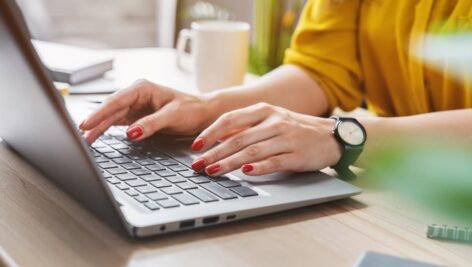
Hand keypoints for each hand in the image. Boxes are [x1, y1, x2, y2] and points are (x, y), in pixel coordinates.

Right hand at [79, 80, 212, 143]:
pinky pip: (117, 123)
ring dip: (98, 127)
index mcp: (142, 89)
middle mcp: (136, 96)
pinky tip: (96, 136)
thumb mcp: (172, 116)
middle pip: (109, 109)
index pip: (116, 101)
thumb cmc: (191, 110)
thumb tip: (131, 133)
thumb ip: (151, 124)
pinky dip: (106, 130)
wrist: (203, 115)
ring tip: (84, 139)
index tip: (86, 123)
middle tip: (79, 135)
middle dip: (94, 121)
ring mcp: (135, 107)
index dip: (99, 113)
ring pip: (111, 117)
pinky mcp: (136, 117)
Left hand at [190, 103, 342, 175]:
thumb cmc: (295, 128)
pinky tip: (244, 173)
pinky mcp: (297, 155)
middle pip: (238, 138)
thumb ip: (247, 126)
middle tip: (198, 165)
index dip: (210, 133)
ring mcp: (286, 138)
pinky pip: (274, 161)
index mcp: (264, 110)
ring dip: (229, 162)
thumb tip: (217, 138)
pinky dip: (258, 168)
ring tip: (213, 171)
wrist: (331, 136)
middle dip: (214, 152)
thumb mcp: (271, 120)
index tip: (195, 146)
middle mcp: (274, 122)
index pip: (230, 119)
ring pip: (252, 151)